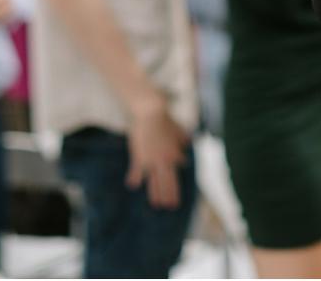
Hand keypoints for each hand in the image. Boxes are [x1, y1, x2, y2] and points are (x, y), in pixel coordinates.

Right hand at [126, 93, 187, 208]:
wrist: (150, 113)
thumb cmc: (165, 120)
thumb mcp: (177, 130)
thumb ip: (182, 139)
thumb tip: (187, 145)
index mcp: (174, 155)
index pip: (177, 172)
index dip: (176, 184)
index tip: (176, 196)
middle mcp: (164, 160)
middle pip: (168, 182)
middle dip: (169, 195)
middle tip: (171, 206)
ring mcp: (151, 160)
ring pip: (154, 181)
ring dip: (155, 193)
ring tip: (156, 204)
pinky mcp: (139, 156)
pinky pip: (137, 170)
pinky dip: (135, 178)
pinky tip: (133, 185)